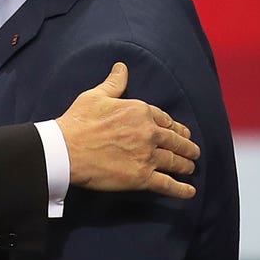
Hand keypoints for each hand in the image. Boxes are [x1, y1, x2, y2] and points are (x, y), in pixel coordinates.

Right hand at [56, 62, 199, 198]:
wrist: (66, 150)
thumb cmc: (78, 122)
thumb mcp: (96, 96)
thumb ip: (114, 83)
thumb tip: (121, 68)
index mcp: (140, 112)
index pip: (165, 120)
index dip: (175, 128)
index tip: (181, 132)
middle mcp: (149, 133)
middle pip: (175, 141)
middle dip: (186, 147)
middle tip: (193, 152)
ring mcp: (147, 156)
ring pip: (175, 162)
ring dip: (185, 165)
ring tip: (190, 168)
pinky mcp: (141, 177)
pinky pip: (167, 184)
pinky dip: (181, 189)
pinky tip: (190, 191)